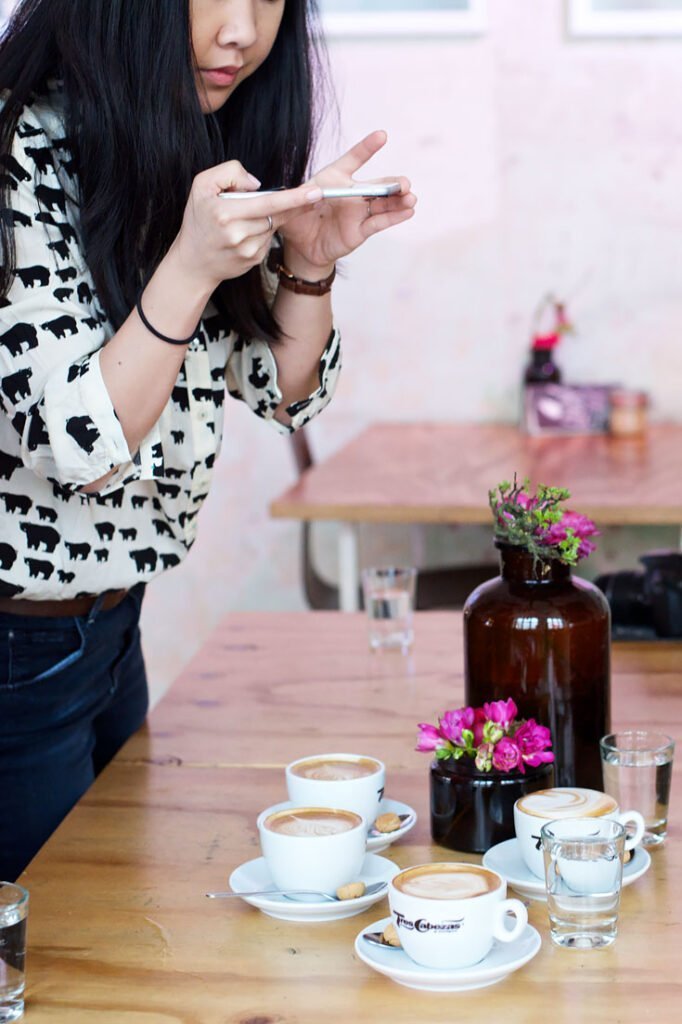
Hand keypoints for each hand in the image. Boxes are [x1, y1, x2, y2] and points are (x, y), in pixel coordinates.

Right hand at [170, 160, 322, 292]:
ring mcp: (247, 250)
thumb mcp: (202, 186)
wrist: (193, 263)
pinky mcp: (254, 260)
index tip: (315, 192)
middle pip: (276, 214)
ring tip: (248, 216)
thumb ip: (229, 173)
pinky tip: (247, 232)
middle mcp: (238, 234)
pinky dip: (263, 231)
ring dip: (270, 217)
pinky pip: (268, 239)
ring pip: (272, 225)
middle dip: (295, 204)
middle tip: (316, 195)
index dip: (293, 197)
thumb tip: (257, 183)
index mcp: (224, 213)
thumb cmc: (197, 220)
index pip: (267, 202)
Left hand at [277, 131, 416, 275]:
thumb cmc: (295, 219)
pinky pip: (379, 222)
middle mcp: (351, 193)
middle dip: (393, 183)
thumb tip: (303, 195)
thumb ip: (295, 198)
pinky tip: (408, 212)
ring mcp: (358, 212)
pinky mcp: (360, 230)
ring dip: (399, 200)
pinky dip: (394, 217)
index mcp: (334, 179)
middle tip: (404, 184)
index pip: (353, 159)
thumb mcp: (289, 205)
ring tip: (411, 198)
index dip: (367, 148)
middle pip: (377, 185)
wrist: (300, 247)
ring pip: (383, 203)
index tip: (382, 135)